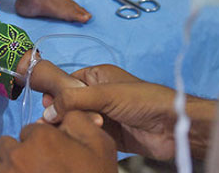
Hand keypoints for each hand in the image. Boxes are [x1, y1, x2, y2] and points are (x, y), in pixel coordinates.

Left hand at [0, 114, 116, 172]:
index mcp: (41, 137)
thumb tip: (63, 113)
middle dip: (17, 152)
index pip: (29, 130)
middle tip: (35, 166)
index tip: (51, 154)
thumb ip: (79, 120)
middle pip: (5, 145)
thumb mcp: (100, 144)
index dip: (41, 141)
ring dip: (7, 169)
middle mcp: (18, 155)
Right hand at [43, 64, 178, 160]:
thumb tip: (49, 109)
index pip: (68, 81)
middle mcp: (99, 95)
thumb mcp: (106, 94)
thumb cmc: (144, 100)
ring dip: (70, 127)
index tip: (45, 105)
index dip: (55, 92)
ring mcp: (104, 116)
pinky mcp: (109, 135)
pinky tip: (72, 142)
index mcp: (98, 76)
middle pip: (70, 103)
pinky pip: (88, 135)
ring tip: (59, 133)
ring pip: (78, 120)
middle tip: (50, 123)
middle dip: (60, 113)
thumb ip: (75, 99)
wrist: (173, 127)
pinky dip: (81, 138)